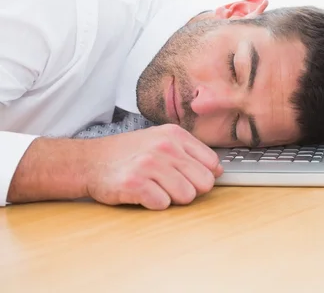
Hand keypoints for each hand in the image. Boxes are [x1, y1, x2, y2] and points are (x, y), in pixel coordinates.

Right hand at [84, 124, 222, 209]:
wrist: (89, 161)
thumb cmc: (129, 153)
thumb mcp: (162, 141)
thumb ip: (191, 153)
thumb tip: (219, 170)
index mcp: (175, 134)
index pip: (212, 164)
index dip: (201, 175)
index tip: (187, 177)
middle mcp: (164, 146)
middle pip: (204, 182)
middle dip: (190, 189)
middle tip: (169, 185)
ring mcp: (149, 164)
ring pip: (187, 196)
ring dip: (172, 198)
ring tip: (155, 188)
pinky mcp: (135, 183)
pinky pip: (163, 204)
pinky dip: (154, 204)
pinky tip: (143, 194)